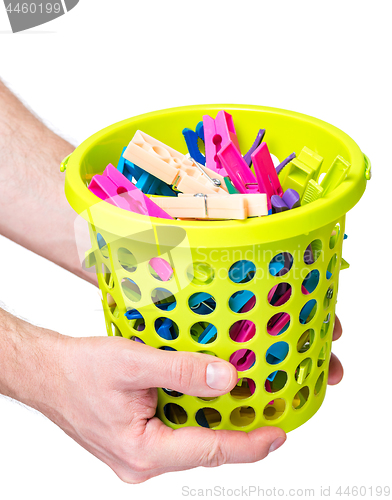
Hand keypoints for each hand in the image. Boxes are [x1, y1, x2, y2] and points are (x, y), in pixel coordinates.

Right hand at [43, 314, 342, 483]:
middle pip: (204, 451)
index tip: (278, 435)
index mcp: (143, 452)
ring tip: (244, 402)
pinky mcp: (137, 441)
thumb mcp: (134, 363)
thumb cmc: (79, 370)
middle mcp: (143, 461)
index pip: (211, 452)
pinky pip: (175, 432)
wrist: (48, 372)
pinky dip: (195, 416)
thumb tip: (227, 379)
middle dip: (238, 434)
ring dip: (216, 423)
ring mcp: (139, 454)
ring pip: (190, 441)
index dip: (250, 445)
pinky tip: (206, 396)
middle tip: (268, 413)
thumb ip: (182, 372)